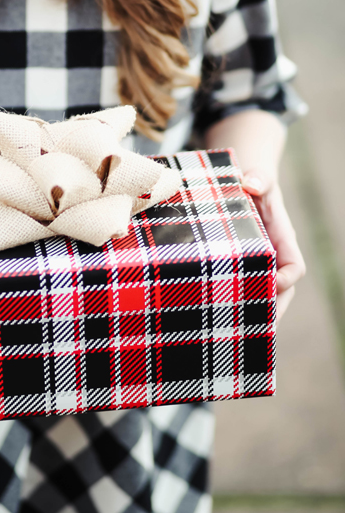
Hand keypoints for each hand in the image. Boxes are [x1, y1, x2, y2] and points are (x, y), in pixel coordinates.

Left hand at [242, 170, 304, 323]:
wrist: (243, 180)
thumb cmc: (253, 180)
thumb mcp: (258, 176)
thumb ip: (259, 178)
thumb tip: (252, 184)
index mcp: (282, 238)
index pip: (294, 267)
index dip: (286, 279)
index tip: (271, 285)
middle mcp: (274, 255)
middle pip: (282, 292)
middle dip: (272, 311)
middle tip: (258, 330)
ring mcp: (258, 262)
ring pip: (263, 295)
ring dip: (254, 314)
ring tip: (238, 336)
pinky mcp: (240, 265)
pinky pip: (244, 288)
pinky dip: (236, 304)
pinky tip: (218, 320)